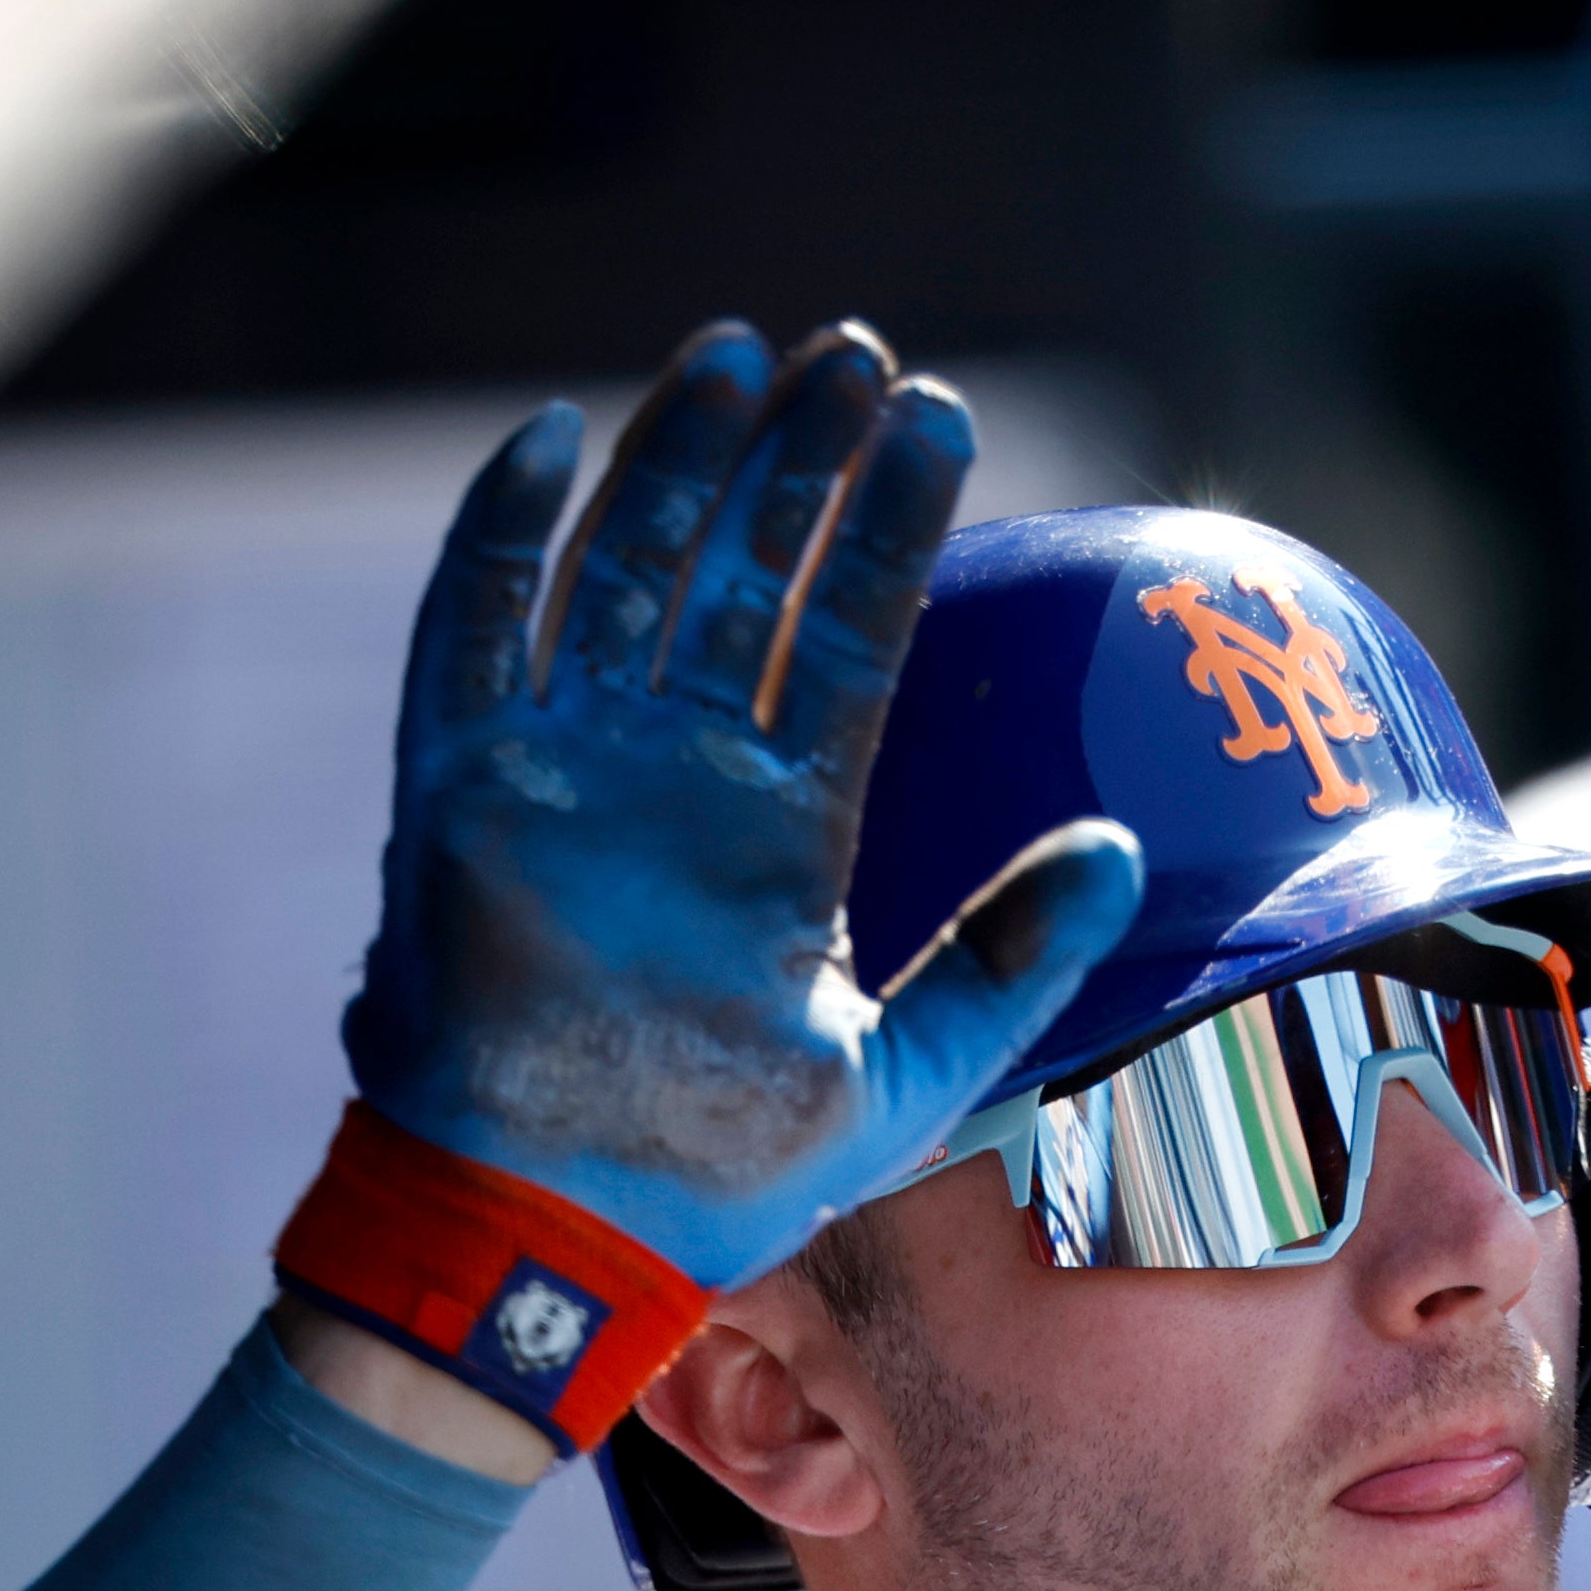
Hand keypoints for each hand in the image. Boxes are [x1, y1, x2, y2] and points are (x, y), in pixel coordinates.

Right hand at [345, 321, 1136, 1295]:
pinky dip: (504, 532)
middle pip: (743, 574)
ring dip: (679, 459)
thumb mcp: (912, 1071)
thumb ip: (1013, 958)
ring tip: (742, 353)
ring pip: (627, 569)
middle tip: (853, 351)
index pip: (847, 635)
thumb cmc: (727, 1176)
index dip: (890, 526)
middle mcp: (675, 778)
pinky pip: (472, 631)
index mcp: (778, 827)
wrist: (566, 1238)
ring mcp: (569, 772)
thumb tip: (1125, 850)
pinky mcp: (465, 787)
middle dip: (796, 460)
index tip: (942, 419)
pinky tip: (558, 435)